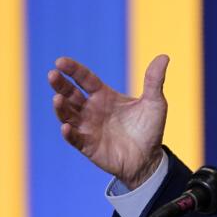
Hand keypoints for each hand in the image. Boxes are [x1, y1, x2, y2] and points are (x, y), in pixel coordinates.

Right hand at [48, 54, 169, 187]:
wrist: (149, 159)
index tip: (60, 61)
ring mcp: (88, 128)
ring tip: (58, 99)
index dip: (73, 70)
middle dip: (60, 85)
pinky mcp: (88, 146)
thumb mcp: (155, 103)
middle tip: (52, 75)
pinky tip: (66, 127)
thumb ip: (154, 81)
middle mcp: (92, 110)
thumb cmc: (150, 129)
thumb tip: (164, 56)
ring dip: (61, 108)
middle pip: (70, 94)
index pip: (85, 79)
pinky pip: (75, 139)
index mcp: (104, 96)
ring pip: (68, 115)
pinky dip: (69, 134)